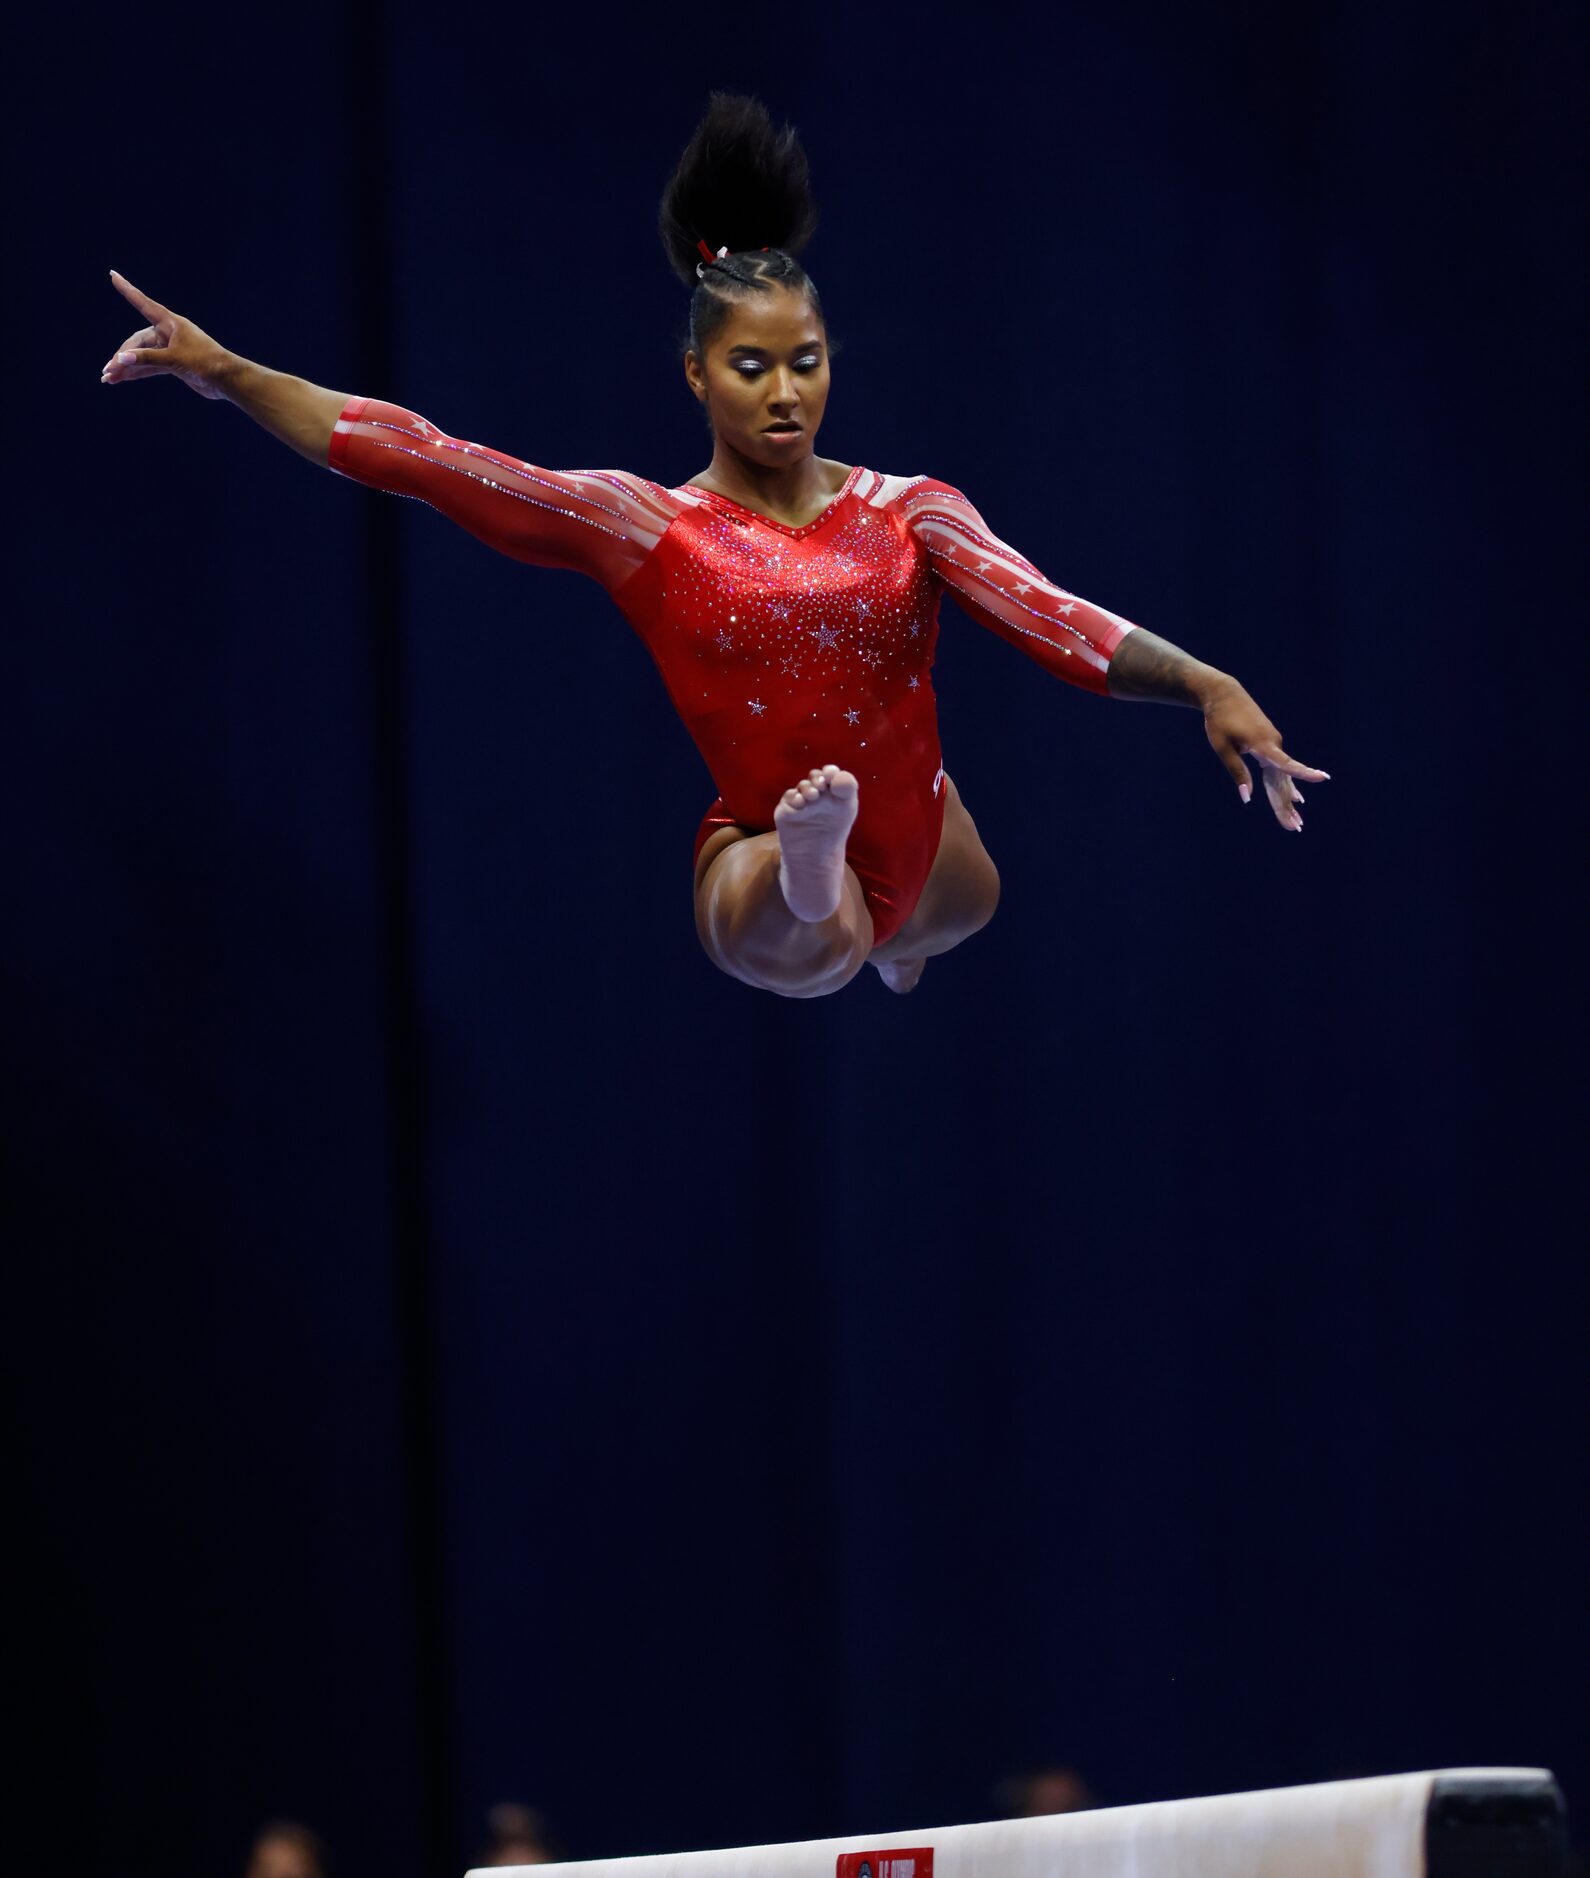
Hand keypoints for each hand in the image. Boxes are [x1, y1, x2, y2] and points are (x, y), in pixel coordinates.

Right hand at [100, 270, 229, 399]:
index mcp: (170, 322)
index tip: (113, 275)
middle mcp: (168, 333)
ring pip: (142, 356)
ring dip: (127, 366)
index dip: (127, 290)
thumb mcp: (175, 359)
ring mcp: (170, 349)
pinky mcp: (174, 363)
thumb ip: (147, 359)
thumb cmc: (205, 363)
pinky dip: (138, 372)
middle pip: (138, 341)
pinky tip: (123, 379)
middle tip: (108, 370)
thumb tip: (122, 359)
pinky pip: (151, 366)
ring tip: (109, 378)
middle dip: (122, 356)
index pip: (143, 303)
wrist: (227, 380)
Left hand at [1201, 676, 1329, 831]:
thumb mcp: (1223, 747)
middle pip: (1283, 781)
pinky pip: (1279, 771)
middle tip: (1295, 828)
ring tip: (1296, 822)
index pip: (1286, 763)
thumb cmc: (1219, 720)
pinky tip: (1296, 799)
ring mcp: (1273, 746)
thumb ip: (1237, 772)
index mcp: (1263, 745)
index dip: (1303, 772)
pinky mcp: (1269, 746)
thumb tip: (1247, 798)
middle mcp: (1273, 745)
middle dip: (1286, 806)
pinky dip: (1285, 786)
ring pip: (1281, 778)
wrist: (1224, 695)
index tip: (1323, 778)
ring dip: (1287, 800)